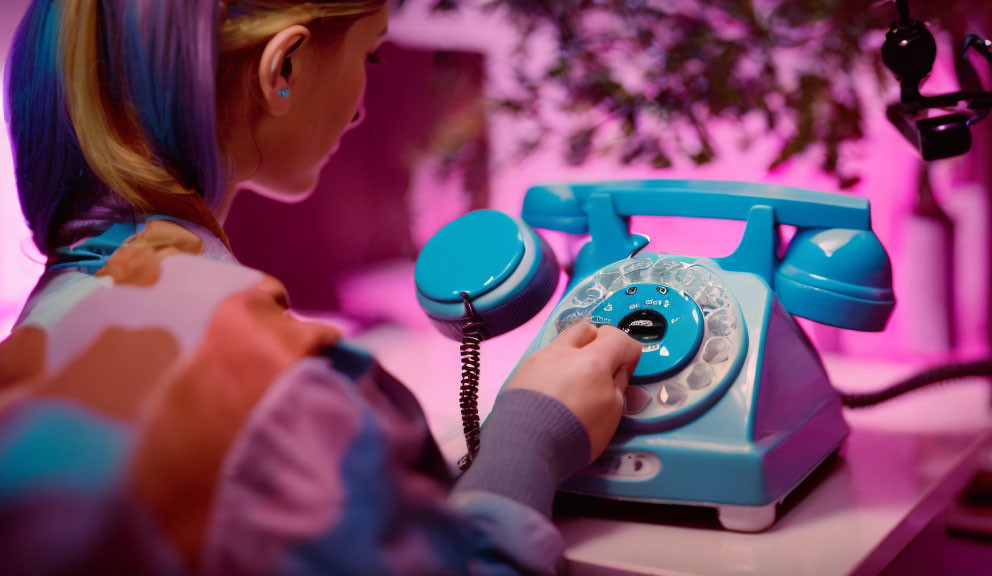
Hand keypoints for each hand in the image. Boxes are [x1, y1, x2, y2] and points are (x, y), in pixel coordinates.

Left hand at [504, 320, 641, 461]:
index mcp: (593, 359)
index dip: (628, 353)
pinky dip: (552, 370)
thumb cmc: (576, 433)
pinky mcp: (520, 371)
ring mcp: (539, 358)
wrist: (524, 446)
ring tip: (571, 384)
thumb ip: (617, 385)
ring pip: (561, 343)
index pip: (619, 337)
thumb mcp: (612, 414)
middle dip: (598, 343)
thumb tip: (617, 369)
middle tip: (598, 369)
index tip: (625, 372)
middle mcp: (564, 351)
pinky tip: (550, 394)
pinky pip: (542, 360)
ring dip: (572, 356)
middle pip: (587, 328)